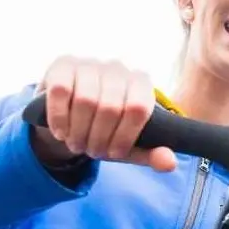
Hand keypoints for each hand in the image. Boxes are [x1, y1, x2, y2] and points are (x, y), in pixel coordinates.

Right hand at [31, 56, 176, 170]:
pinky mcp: (63, 65)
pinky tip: (61, 132)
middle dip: (99, 138)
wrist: (69, 114)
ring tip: (77, 144)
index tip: (114, 152)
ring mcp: (90, 64)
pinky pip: (61, 91)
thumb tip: (169, 163)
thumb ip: (151, 154)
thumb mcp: (128, 145)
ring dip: (79, 131)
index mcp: (141, 84)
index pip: (139, 108)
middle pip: (110, 107)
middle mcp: (118, 69)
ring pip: (85, 100)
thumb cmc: (105, 129)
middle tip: (92, 151)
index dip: (124, 136)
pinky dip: (60, 118)